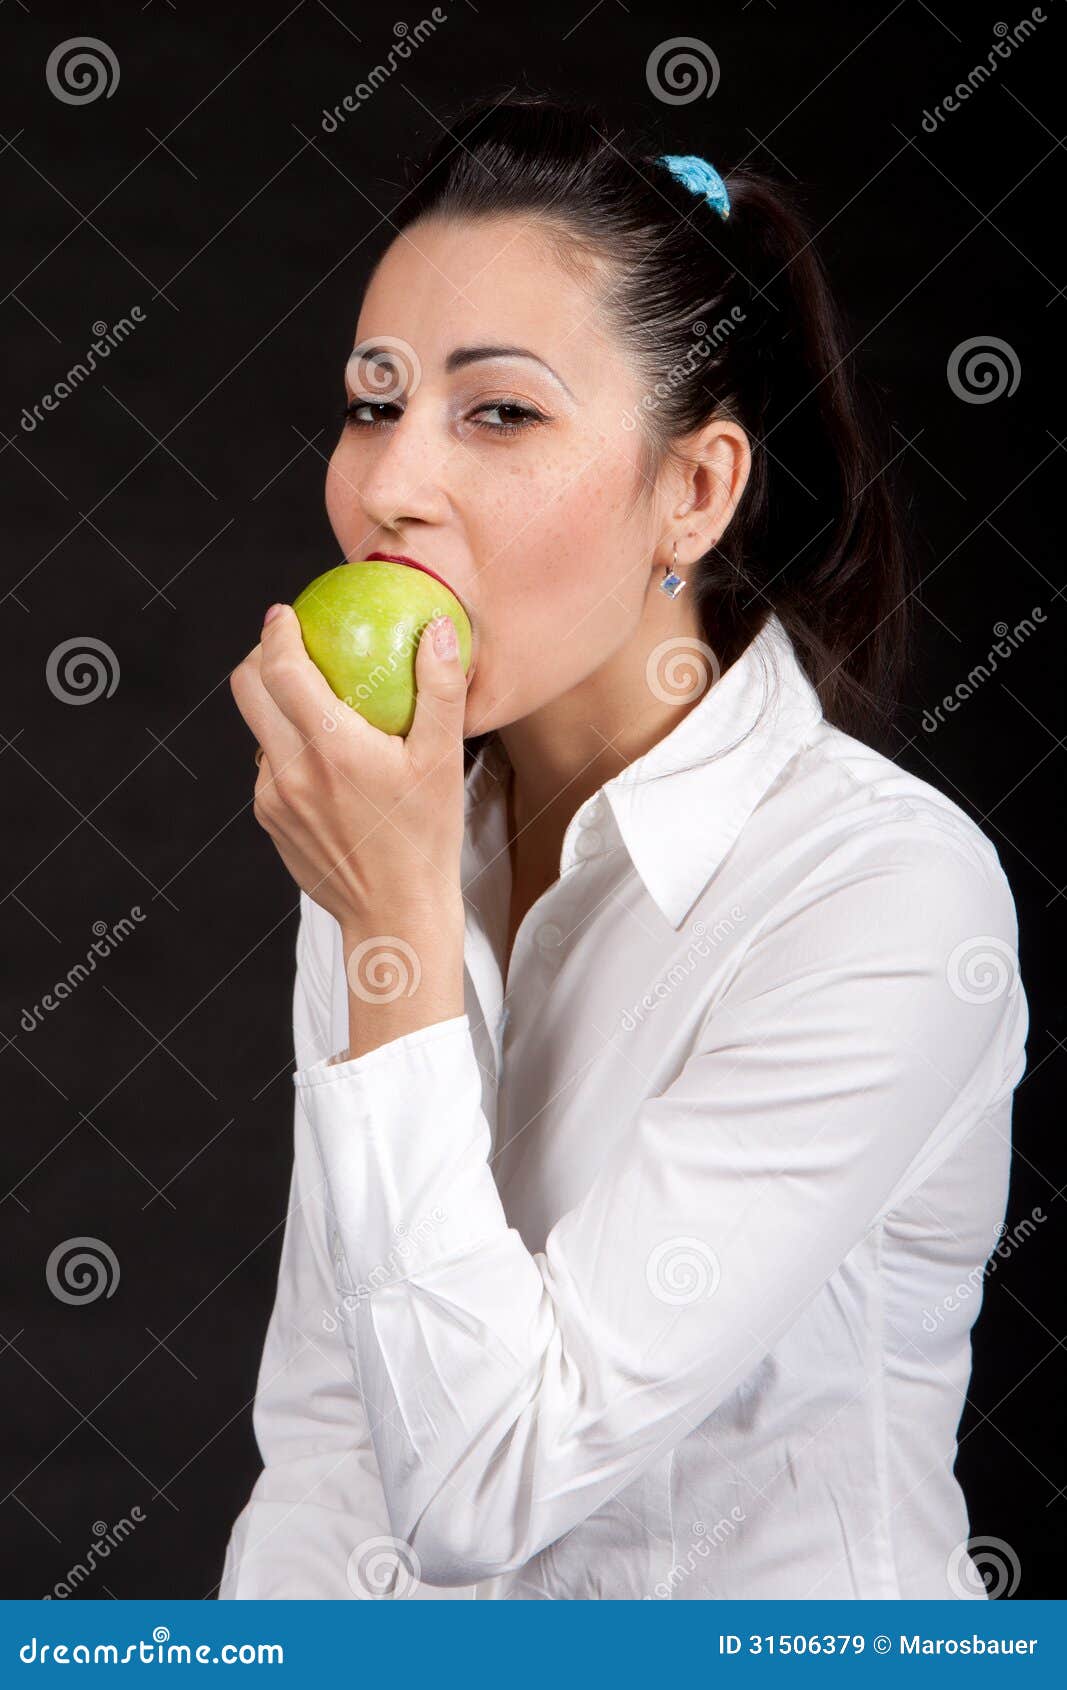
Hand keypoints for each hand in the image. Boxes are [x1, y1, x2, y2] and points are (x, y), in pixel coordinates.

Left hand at [230, 603, 469, 935]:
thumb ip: (440, 692)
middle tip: (287, 647)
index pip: (281, 670)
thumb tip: (440, 631)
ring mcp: (272, 798)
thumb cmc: (425, 839)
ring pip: (258, 731)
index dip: (276, 632)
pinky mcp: (269, 820)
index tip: (285, 614)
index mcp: (333, 748)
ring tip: (318, 709)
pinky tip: (325, 764)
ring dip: (278, 710)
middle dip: (259, 658)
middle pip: (246, 691)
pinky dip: (288, 752)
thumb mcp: (443, 763)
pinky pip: (268, 769)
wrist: (395, 913)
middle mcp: (291, 770)